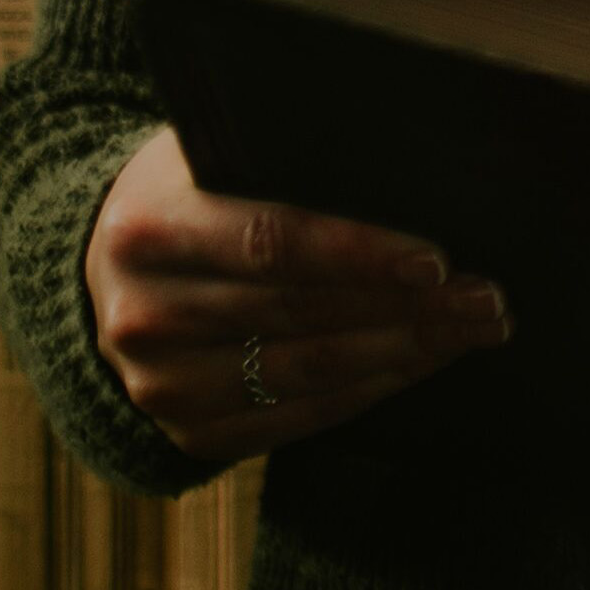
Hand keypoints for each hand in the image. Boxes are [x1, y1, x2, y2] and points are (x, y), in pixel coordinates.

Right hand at [80, 128, 514, 458]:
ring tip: (475, 327)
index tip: (437, 258)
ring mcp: (164, 386)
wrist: (103, 279)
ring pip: (310, 373)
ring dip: (406, 351)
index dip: (357, 253)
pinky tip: (421, 360)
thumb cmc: (183, 199)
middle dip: (407, 306)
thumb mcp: (203, 159)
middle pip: (301, 313)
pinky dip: (372, 388)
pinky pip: (303, 417)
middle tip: (486, 296)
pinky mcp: (189, 434)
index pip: (269, 242)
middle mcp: (146, 315)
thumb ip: (276, 160)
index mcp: (147, 230)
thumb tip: (409, 155)